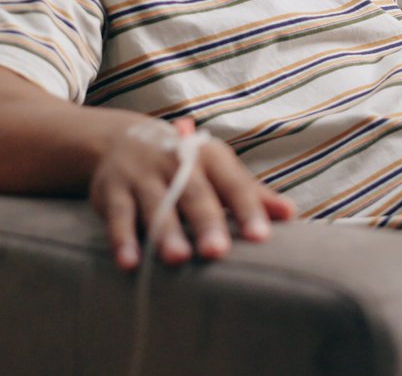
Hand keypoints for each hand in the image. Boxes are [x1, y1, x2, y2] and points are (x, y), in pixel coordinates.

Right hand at [89, 118, 294, 270]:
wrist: (122, 138)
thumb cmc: (183, 164)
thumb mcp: (217, 170)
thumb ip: (251, 194)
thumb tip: (290, 214)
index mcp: (209, 157)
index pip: (234, 184)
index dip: (248, 209)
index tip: (262, 237)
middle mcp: (175, 162)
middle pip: (194, 194)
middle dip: (206, 222)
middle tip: (218, 252)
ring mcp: (141, 175)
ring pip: (155, 205)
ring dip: (165, 232)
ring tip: (177, 259)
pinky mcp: (110, 190)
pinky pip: (117, 215)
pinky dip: (122, 239)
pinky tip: (130, 263)